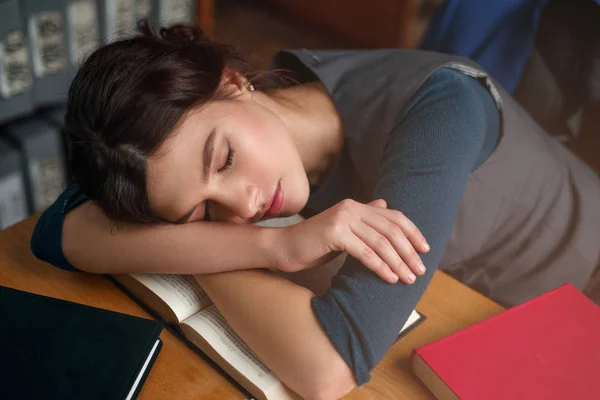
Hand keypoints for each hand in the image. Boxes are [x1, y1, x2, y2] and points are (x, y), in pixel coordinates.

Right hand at [275, 198, 429, 283]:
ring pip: (380, 242)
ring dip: (398, 262)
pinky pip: (365, 252)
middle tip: (420, 270)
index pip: (394, 216)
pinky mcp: (335, 233)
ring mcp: (343, 219)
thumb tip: (385, 205)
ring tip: (408, 278)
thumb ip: (364, 220)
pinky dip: (380, 266)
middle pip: (391, 229)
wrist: (284, 247)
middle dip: (409, 251)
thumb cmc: (314, 244)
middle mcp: (351, 208)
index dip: (413, 232)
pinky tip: (389, 278)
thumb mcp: (343, 231)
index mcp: (355, 206)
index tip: (425, 249)